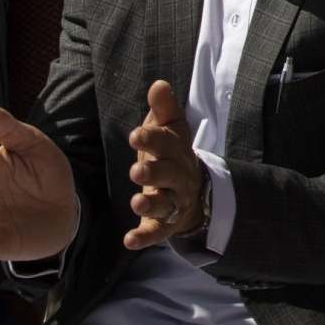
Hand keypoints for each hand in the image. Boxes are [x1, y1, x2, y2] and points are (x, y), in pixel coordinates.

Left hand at [125, 79, 206, 248]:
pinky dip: (144, 238)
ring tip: (136, 202)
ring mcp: (173, 203)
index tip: (136, 135)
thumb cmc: (173, 155)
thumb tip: (158, 84)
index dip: (153, 140)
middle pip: (169, 175)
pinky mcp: (165, 225)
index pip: (168, 143)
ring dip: (151, 204)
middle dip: (154, 172)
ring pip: (165, 205)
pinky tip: (129, 241)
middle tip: (137, 171)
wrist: (195, 193)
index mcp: (177, 151)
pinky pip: (156, 233)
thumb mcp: (171, 130)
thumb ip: (164, 109)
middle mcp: (178, 177)